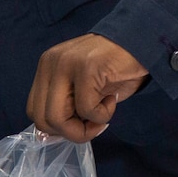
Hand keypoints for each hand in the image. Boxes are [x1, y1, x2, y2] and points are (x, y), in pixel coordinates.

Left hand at [26, 34, 148, 141]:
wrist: (143, 41)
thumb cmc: (115, 68)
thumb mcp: (82, 87)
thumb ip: (65, 105)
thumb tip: (51, 135)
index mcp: (46, 67)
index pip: (34, 111)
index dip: (58, 128)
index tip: (81, 124)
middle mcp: (50, 63)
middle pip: (42, 119)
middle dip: (71, 132)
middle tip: (94, 124)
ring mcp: (66, 64)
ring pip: (57, 118)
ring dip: (84, 128)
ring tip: (103, 113)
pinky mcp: (86, 69)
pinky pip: (86, 110)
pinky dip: (102, 115)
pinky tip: (112, 99)